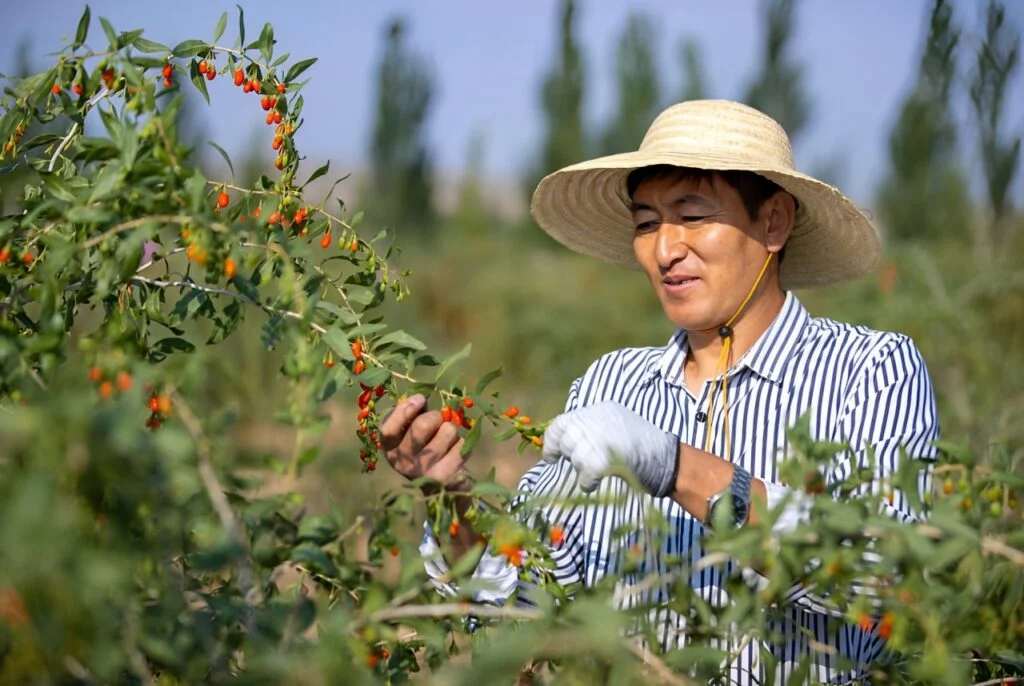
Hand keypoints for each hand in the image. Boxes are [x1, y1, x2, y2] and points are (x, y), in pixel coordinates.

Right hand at [379, 394, 469, 491]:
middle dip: (435, 417)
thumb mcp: (410, 432)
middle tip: (437, 422)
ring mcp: (424, 470)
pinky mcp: (445, 477)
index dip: (404, 410)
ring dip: (450, 430)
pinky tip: (453, 452)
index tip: (420, 399)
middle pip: (422, 426)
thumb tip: (419, 399)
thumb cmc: (424, 447)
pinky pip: (461, 444)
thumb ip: (412, 415)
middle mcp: (403, 462)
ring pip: (447, 431)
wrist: (441, 485)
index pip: (388, 429)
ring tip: (445, 441)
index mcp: (390, 448)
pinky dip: (461, 443)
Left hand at [541, 401, 679, 496]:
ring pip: (574, 456)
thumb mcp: (616, 424)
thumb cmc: (643, 445)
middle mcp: (595, 419)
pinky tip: (594, 484)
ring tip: (596, 473)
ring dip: (581, 469)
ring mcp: (598, 438)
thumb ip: (593, 428)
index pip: (562, 422)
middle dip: (568, 455)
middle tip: (579, 465)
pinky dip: (586, 483)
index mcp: (599, 410)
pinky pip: (584, 474)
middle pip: (566, 439)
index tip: (552, 456)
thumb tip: (566, 441)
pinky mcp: (602, 459)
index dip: (553, 440)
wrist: (666, 457)